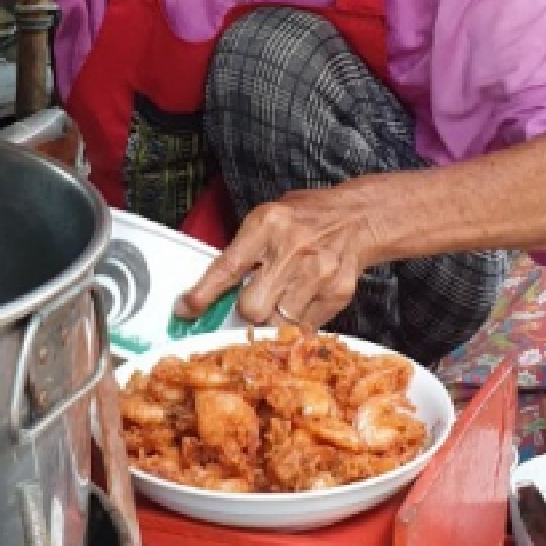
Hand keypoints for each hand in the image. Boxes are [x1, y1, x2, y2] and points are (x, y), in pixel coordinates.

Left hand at [173, 182, 383, 331]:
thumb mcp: (268, 219)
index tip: (187, 309)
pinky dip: (298, 321)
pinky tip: (304, 299)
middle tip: (255, 300)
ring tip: (283, 297)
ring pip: (277, 323)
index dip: (205, 293)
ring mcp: (318, 273)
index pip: (228, 266)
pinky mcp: (337, 294)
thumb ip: (244, 249)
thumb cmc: (305, 218)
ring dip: (273, 318)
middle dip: (247, 311)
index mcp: (268, 224)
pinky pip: (304, 327)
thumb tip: (210, 289)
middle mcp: (293, 248)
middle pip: (252, 307)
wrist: (358, 218)